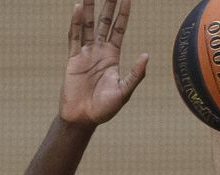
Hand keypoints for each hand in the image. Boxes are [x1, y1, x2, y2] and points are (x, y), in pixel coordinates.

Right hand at [60, 0, 147, 126]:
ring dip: (90, 8)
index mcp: (112, 56)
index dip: (123, 13)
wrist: (83, 118)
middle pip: (104, 22)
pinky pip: (75, 36)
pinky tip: (79, 8)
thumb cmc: (105, 109)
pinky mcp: (73, 59)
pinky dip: (77, 22)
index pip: (118, 29)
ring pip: (88, 25)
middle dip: (108, 5)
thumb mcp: (124, 91)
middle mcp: (99, 51)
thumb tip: (146, 55)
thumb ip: (135, 74)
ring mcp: (85, 53)